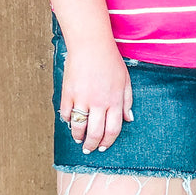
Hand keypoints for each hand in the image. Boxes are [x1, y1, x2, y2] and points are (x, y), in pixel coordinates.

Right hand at [58, 39, 133, 153]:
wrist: (91, 45)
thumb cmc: (110, 61)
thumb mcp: (125, 80)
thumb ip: (127, 101)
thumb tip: (129, 119)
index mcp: (114, 101)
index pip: (113, 130)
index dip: (108, 142)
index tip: (103, 147)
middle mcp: (99, 103)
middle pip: (95, 133)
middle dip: (92, 145)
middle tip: (89, 149)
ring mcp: (82, 99)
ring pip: (78, 127)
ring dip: (78, 136)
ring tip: (78, 139)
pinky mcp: (68, 93)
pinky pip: (66, 114)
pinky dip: (67, 121)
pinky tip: (70, 122)